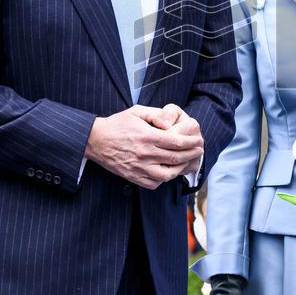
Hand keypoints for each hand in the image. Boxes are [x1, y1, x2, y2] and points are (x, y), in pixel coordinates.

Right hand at [85, 105, 202, 188]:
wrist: (96, 140)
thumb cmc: (118, 124)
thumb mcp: (137, 111)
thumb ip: (156, 114)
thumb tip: (171, 123)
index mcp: (147, 137)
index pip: (176, 142)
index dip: (191, 143)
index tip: (198, 141)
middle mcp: (144, 154)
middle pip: (175, 158)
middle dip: (191, 155)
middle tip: (199, 151)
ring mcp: (139, 168)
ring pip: (167, 174)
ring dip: (180, 169)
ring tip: (187, 162)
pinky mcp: (133, 177)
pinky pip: (154, 183)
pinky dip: (164, 178)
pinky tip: (169, 171)